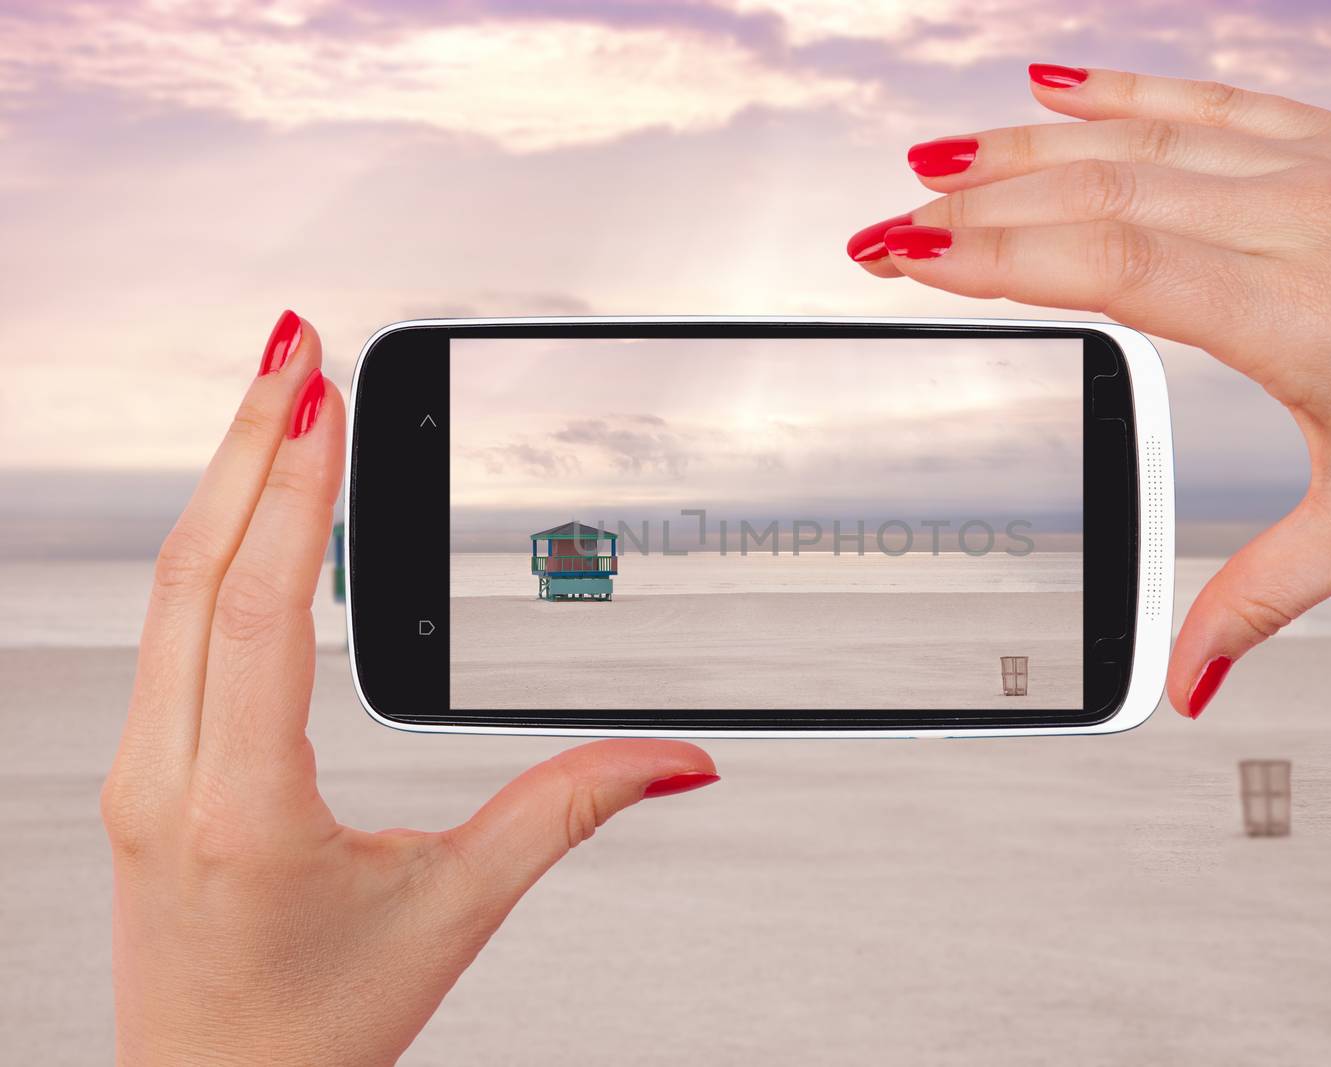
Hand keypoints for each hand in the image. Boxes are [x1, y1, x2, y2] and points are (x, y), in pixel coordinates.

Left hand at [100, 311, 718, 1065]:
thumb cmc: (307, 1031)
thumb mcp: (456, 911)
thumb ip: (568, 812)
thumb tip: (673, 758)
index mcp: (239, 807)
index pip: (260, 607)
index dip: (294, 489)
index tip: (322, 394)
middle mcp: (164, 778)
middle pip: (192, 569)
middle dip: (247, 444)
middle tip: (293, 346)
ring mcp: (137, 773)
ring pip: (164, 593)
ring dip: (220, 486)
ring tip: (273, 399)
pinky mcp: (142, 772)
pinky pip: (164, 629)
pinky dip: (206, 546)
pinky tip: (245, 506)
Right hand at [849, 64, 1330, 717]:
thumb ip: (1259, 600)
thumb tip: (1186, 684)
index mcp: (1294, 316)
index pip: (1109, 266)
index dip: (993, 259)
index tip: (906, 260)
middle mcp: (1297, 221)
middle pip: (1096, 196)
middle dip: (970, 211)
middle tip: (879, 229)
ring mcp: (1316, 166)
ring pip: (1136, 138)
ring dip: (1021, 148)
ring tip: (932, 162)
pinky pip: (1206, 96)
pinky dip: (1120, 88)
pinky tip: (1054, 83)